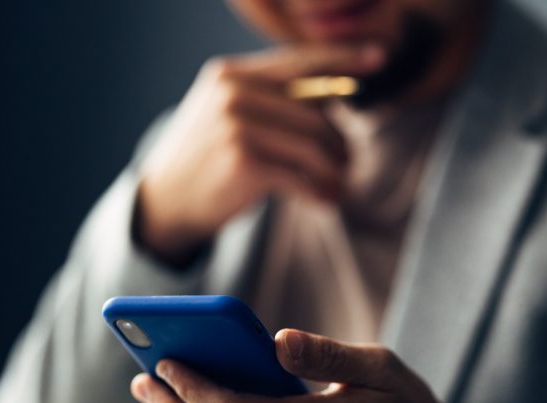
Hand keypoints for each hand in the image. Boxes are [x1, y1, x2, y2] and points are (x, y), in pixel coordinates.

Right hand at [134, 44, 385, 266]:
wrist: (167, 202)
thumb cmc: (208, 159)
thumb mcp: (229, 114)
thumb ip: (273, 99)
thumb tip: (338, 92)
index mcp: (232, 73)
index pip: (299, 61)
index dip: (343, 58)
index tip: (379, 56)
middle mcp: (233, 93)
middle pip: (317, 113)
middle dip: (340, 145)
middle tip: (347, 168)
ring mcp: (237, 126)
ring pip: (315, 145)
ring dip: (336, 172)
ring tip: (338, 188)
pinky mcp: (244, 162)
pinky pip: (303, 176)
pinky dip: (321, 192)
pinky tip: (325, 202)